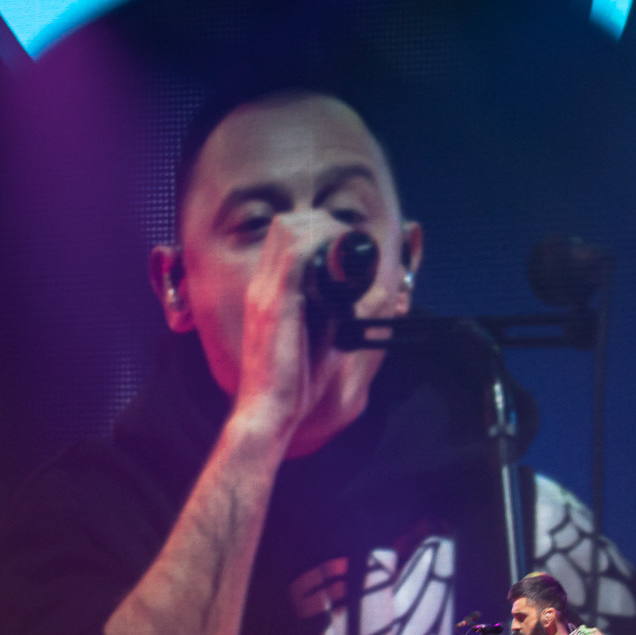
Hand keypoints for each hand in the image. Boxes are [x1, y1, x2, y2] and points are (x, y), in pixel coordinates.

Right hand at [231, 211, 351, 444]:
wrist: (268, 411)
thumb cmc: (293, 384)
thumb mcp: (322, 338)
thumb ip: (340, 313)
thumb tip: (373, 295)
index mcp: (269, 294)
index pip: (286, 238)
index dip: (319, 230)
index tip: (346, 246)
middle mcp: (262, 287)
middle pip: (288, 225)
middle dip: (324, 223)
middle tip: (350, 244)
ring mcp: (265, 293)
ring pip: (290, 230)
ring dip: (324, 229)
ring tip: (347, 249)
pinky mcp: (274, 304)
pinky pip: (295, 255)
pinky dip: (320, 246)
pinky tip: (340, 260)